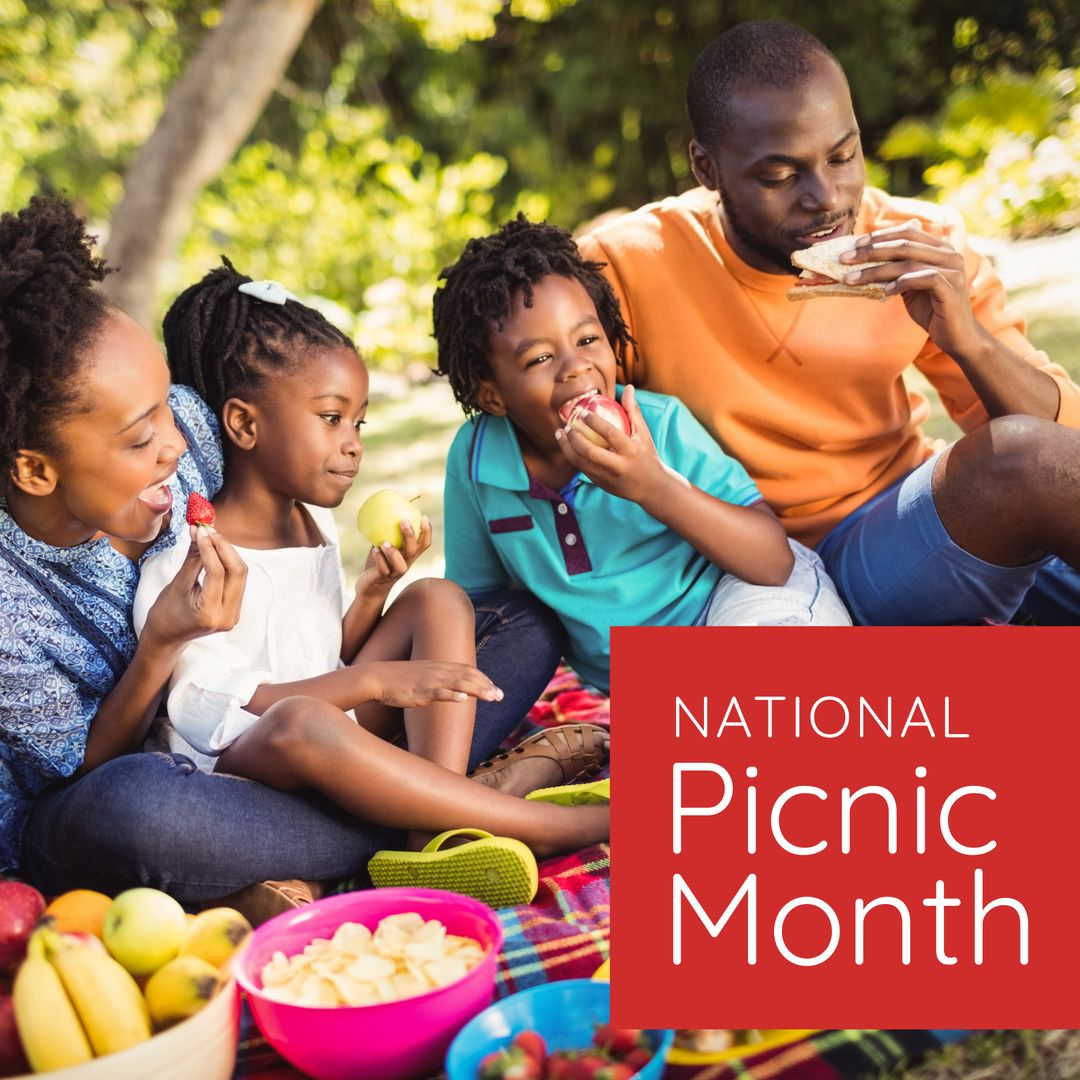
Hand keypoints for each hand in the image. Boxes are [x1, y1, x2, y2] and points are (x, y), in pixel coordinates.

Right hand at [143, 526, 246, 650]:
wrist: (166, 637)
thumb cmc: (165, 613)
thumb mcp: (177, 584)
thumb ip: (193, 558)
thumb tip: (199, 531)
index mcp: (210, 613)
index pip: (217, 572)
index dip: (210, 547)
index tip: (201, 529)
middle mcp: (227, 616)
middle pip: (237, 572)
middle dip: (224, 547)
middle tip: (209, 530)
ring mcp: (234, 614)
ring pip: (241, 574)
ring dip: (228, 553)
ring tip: (210, 537)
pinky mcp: (235, 609)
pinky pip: (237, 580)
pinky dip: (229, 563)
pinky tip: (216, 551)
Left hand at [355, 515, 432, 597]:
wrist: (371, 587)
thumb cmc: (379, 562)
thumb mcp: (384, 546)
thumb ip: (386, 532)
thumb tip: (383, 509)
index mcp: (409, 555)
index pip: (424, 544)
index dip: (427, 532)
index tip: (424, 517)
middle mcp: (405, 563)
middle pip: (413, 551)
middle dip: (410, 536)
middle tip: (404, 521)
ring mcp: (395, 573)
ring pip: (400, 565)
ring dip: (393, 553)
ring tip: (384, 543)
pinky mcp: (382, 578)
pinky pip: (383, 569)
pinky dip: (379, 559)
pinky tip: (374, 550)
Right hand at [357, 660, 502, 706]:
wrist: (375, 678)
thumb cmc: (397, 680)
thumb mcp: (421, 677)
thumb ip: (437, 680)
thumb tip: (452, 690)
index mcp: (438, 666)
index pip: (467, 669)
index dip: (483, 678)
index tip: (495, 688)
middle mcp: (437, 670)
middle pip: (468, 675)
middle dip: (486, 685)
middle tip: (501, 696)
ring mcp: (429, 680)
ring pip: (458, 682)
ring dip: (478, 689)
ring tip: (493, 697)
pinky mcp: (419, 690)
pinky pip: (437, 691)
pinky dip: (451, 694)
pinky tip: (463, 699)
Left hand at [554, 385, 666, 503]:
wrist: (651, 487)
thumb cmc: (646, 454)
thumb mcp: (644, 433)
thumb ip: (633, 411)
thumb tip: (627, 387)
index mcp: (631, 451)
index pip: (610, 434)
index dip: (594, 422)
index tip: (582, 412)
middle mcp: (618, 466)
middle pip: (589, 452)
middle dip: (574, 437)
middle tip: (566, 425)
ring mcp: (608, 477)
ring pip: (581, 463)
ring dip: (566, 447)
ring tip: (560, 433)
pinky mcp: (601, 484)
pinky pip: (582, 468)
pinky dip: (572, 456)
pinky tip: (567, 445)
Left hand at [839, 220, 985, 360]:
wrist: (956, 336)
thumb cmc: (931, 310)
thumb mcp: (909, 287)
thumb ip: (896, 271)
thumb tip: (864, 261)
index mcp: (939, 248)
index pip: (907, 232)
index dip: (880, 236)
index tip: (855, 243)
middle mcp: (949, 254)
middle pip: (904, 245)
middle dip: (870, 251)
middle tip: (844, 259)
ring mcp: (953, 270)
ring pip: (909, 262)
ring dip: (876, 270)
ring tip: (852, 279)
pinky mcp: (952, 288)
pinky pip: (924, 279)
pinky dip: (901, 283)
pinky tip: (884, 291)